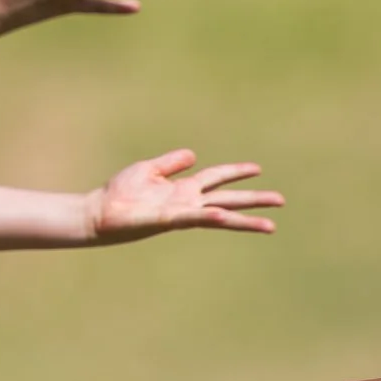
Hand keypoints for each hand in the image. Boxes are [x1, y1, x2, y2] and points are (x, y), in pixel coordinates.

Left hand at [87, 150, 283, 242]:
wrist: (99, 212)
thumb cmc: (120, 193)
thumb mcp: (149, 169)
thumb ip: (171, 163)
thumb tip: (193, 155)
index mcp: (184, 189)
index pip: (217, 178)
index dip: (237, 173)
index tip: (259, 169)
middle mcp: (188, 203)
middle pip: (228, 199)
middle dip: (254, 200)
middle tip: (281, 201)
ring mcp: (181, 213)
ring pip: (220, 216)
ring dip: (244, 220)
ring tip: (269, 225)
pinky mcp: (168, 220)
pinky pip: (193, 218)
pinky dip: (208, 216)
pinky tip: (222, 215)